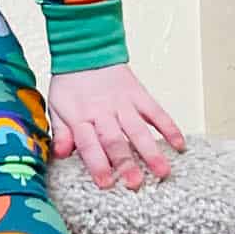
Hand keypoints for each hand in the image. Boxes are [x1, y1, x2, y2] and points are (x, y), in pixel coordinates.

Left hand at [47, 65, 186, 189]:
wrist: (85, 50)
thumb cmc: (70, 84)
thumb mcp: (55, 107)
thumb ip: (60, 132)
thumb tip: (60, 154)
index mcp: (81, 118)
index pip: (89, 145)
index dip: (97, 164)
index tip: (106, 183)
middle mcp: (103, 112)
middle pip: (115, 140)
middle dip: (126, 163)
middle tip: (136, 183)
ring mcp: (123, 103)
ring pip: (138, 129)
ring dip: (151, 151)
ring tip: (162, 171)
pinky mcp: (139, 95)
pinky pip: (156, 111)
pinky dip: (169, 127)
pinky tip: (179, 144)